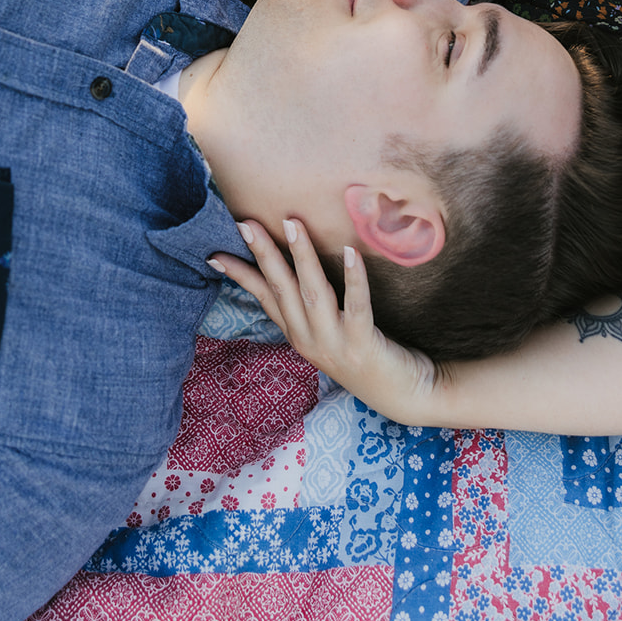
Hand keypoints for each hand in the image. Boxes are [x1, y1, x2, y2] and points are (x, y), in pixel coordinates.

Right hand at [210, 218, 437, 423]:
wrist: (406, 397)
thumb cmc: (370, 355)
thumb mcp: (331, 332)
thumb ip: (314, 307)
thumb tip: (300, 267)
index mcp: (299, 335)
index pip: (264, 298)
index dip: (241, 275)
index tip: (215, 253)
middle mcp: (310, 340)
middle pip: (282, 289)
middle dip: (264, 254)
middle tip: (247, 224)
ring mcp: (335, 344)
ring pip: (313, 293)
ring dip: (301, 256)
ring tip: (292, 224)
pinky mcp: (363, 345)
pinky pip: (357, 306)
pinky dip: (353, 278)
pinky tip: (350, 252)